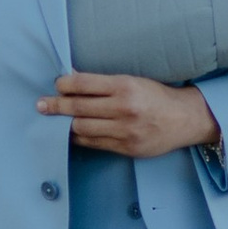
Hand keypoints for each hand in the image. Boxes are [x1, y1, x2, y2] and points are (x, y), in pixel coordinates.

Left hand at [38, 74, 222, 158]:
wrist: (186, 118)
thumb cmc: (157, 96)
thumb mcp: (134, 81)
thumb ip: (106, 84)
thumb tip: (74, 80)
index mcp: (125, 86)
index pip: (84, 84)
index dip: (65, 85)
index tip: (56, 85)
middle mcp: (123, 108)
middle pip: (78, 107)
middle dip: (56, 106)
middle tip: (41, 104)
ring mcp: (124, 131)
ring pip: (82, 128)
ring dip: (65, 123)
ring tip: (54, 120)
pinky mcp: (126, 148)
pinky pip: (94, 144)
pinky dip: (80, 137)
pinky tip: (72, 132)